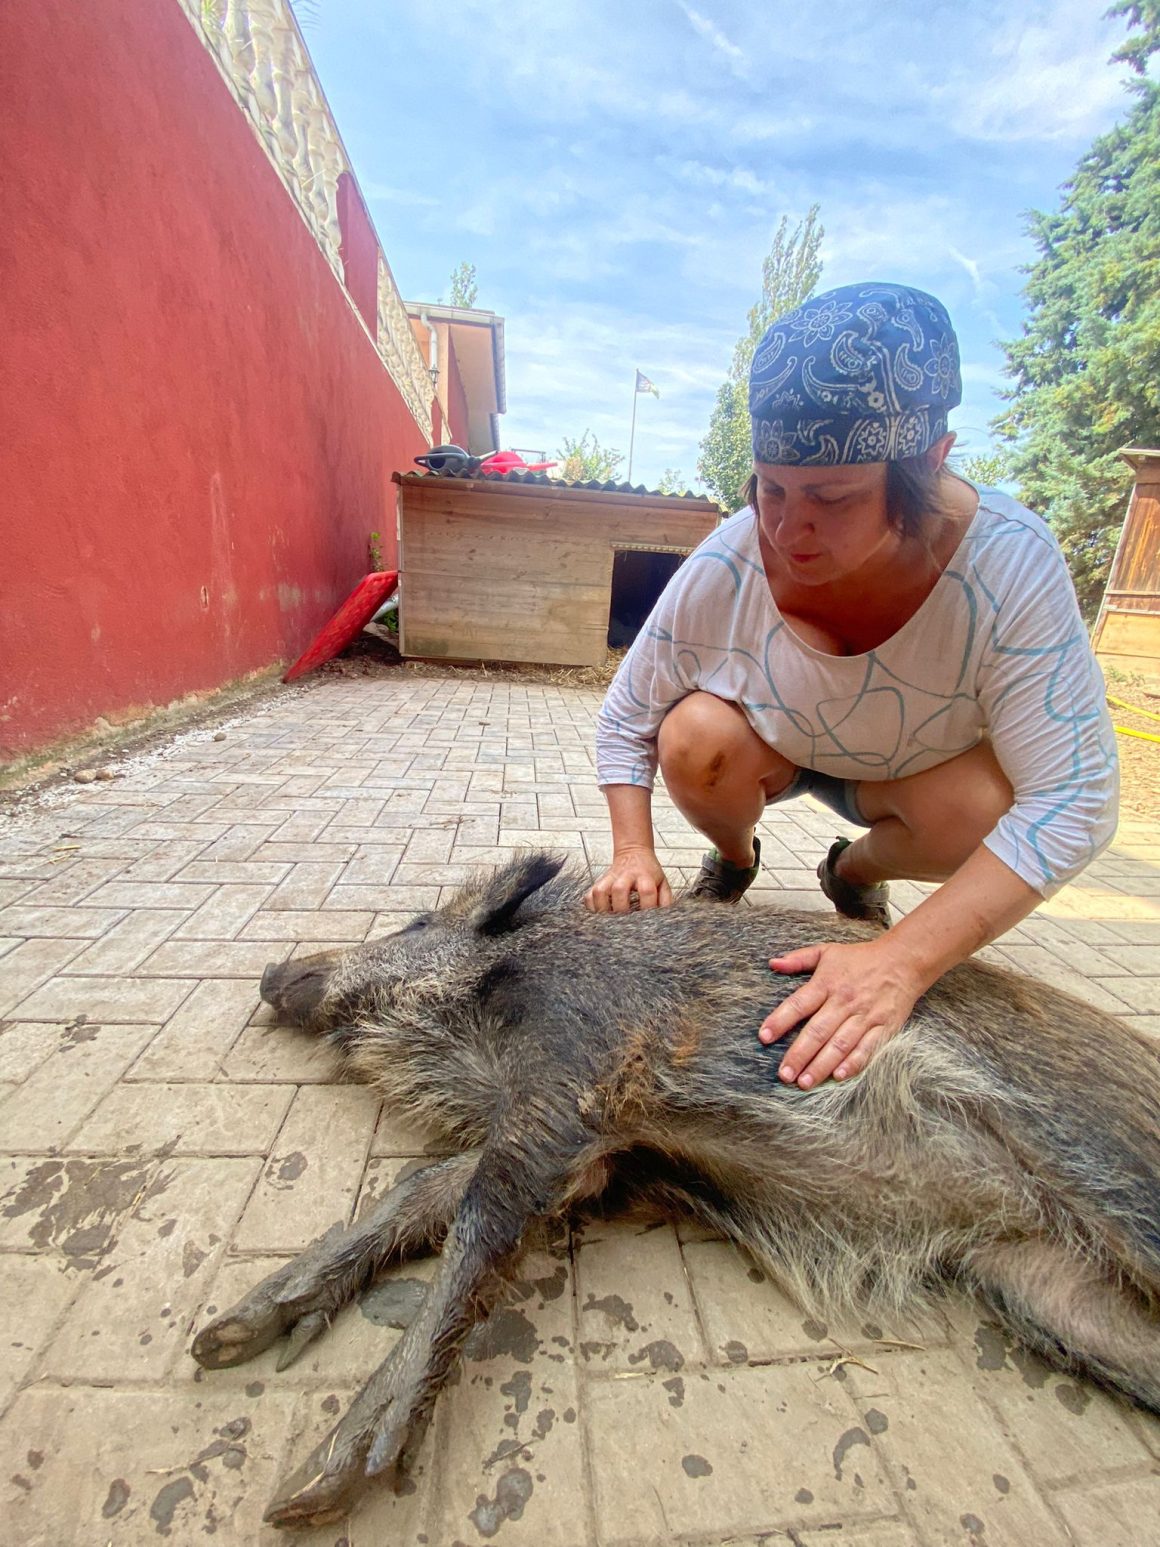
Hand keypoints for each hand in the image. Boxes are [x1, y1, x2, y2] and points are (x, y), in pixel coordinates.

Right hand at [584, 848, 672, 913]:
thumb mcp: (663, 883)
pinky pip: (589, 895)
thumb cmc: (649, 872)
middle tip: (626, 923)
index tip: (648, 921)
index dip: (648, 908)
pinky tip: (599, 915)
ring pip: (600, 892)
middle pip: (620, 890)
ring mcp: (610, 878)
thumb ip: (666, 901)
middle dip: (622, 908)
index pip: (647, 891)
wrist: (634, 853)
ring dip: (603, 908)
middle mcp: (626, 876)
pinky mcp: (599, 882)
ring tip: (609, 921)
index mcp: (645, 876)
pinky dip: (591, 907)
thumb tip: (664, 921)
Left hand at [758, 937, 923, 1089]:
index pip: (799, 1004)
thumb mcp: (827, 952)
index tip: (764, 1037)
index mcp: (827, 983)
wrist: (904, 961)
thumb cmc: (861, 958)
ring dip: (822, 1065)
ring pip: (840, 1044)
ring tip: (805, 1082)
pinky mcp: (884, 1028)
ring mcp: (865, 1016)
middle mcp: (844, 1001)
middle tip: (784, 1075)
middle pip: (818, 1031)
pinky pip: (867, 1048)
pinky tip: (839, 1076)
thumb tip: (772, 964)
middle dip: (799, 1054)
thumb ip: (798, 959)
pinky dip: (853, 1063)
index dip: (780, 1020)